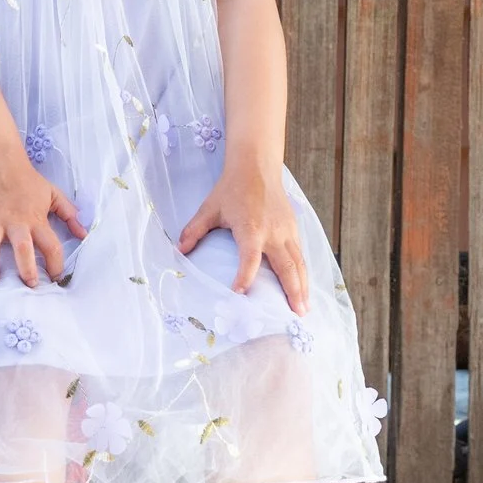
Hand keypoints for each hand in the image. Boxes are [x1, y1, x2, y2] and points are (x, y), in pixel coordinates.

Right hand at [0, 152, 86, 287]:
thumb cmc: (27, 178)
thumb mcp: (52, 193)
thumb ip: (69, 214)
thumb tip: (84, 234)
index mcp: (36, 219)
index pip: (52, 246)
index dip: (56, 265)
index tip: (55, 277)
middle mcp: (15, 222)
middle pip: (22, 251)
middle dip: (26, 271)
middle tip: (29, 285)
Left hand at [178, 159, 309, 313]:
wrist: (256, 167)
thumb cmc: (232, 188)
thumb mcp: (209, 209)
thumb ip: (193, 231)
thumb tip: (178, 250)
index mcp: (251, 228)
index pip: (249, 260)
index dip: (244, 278)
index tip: (239, 295)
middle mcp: (273, 233)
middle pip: (286, 267)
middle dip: (292, 292)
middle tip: (296, 315)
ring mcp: (287, 231)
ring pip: (298, 263)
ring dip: (302, 287)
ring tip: (304, 309)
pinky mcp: (293, 228)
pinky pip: (300, 255)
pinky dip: (303, 273)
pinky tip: (303, 287)